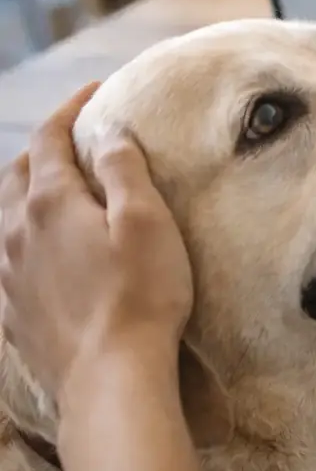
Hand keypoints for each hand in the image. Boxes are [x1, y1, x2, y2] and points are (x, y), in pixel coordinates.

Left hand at [0, 83, 193, 409]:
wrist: (110, 377)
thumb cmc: (141, 295)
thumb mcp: (147, 221)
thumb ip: (126, 172)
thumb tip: (109, 136)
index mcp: (51, 203)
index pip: (51, 139)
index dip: (71, 110)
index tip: (95, 93)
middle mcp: (18, 233)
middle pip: (18, 175)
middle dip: (42, 149)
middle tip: (71, 138)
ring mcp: (11, 276)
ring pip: (6, 218)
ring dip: (28, 194)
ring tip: (56, 192)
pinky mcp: (15, 314)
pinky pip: (8, 264)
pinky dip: (24, 242)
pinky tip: (41, 256)